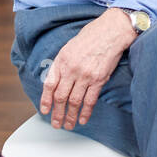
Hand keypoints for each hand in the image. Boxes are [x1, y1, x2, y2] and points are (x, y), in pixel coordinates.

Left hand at [39, 8, 133, 129]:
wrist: (111, 31)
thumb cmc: (92, 36)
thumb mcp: (69, 47)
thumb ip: (62, 64)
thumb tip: (57, 80)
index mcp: (62, 61)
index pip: (49, 85)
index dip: (46, 100)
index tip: (45, 110)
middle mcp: (71, 69)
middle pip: (60, 96)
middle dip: (57, 113)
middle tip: (56, 123)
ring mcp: (85, 76)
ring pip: (74, 101)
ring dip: (70, 116)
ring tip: (68, 125)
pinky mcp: (99, 79)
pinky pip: (90, 100)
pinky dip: (86, 112)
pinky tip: (83, 119)